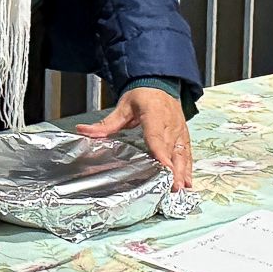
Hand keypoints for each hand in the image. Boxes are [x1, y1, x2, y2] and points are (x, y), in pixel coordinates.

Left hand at [73, 86, 193, 190]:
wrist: (158, 82)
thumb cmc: (142, 95)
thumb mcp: (122, 106)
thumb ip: (106, 123)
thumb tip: (84, 130)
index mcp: (153, 114)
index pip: (156, 136)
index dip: (160, 153)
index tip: (164, 167)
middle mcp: (169, 124)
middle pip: (171, 149)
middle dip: (173, 169)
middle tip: (172, 187)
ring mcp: (178, 130)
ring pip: (182, 153)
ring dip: (182, 171)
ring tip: (181, 189)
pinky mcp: (183, 134)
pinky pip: (187, 152)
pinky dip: (188, 167)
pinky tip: (187, 182)